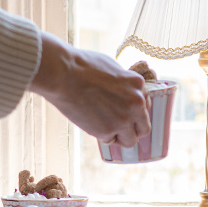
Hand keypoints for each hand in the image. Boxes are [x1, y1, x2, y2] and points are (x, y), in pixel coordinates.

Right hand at [30, 33, 150, 147]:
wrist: (62, 73)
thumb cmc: (82, 66)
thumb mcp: (113, 69)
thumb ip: (124, 85)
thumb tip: (125, 94)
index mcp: (138, 85)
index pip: (145, 106)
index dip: (133, 109)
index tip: (123, 110)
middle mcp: (136, 103)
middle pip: (144, 127)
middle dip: (132, 127)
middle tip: (119, 126)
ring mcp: (123, 119)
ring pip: (131, 140)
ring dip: (120, 136)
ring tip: (107, 129)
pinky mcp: (107, 131)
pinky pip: (110, 140)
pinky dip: (102, 135)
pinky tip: (92, 123)